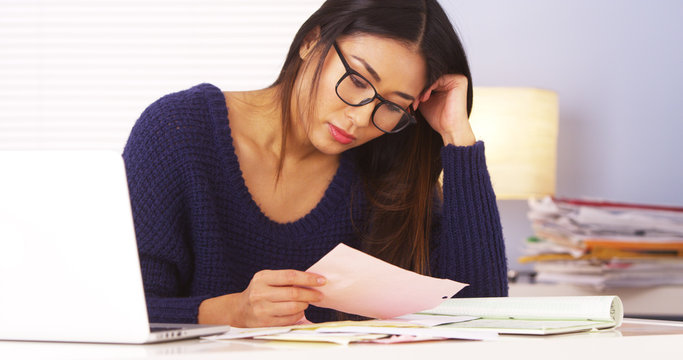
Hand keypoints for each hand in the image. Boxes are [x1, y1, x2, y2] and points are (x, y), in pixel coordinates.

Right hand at [198, 269, 325, 326]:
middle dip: (310, 294)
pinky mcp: (265, 322)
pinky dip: (298, 315)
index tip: (321, 280)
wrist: (240, 309)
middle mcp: (260, 293)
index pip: (290, 276)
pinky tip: (299, 311)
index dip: (308, 278)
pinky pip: (289, 319)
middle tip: (319, 294)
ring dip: (305, 304)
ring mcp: (262, 309)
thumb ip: (285, 279)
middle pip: (293, 293)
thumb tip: (311, 280)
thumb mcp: (267, 280)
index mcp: (262, 278)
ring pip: (293, 307)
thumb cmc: (259, 292)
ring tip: (307, 302)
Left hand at [413, 74, 475, 145]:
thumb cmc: (439, 118)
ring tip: (418, 102)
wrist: (450, 129)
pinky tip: (425, 98)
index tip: (409, 100)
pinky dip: (428, 88)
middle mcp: (451, 78)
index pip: (426, 79)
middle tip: (412, 102)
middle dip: (418, 89)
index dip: (416, 88)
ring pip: (432, 78)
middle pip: (429, 77)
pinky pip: (438, 79)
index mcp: (445, 82)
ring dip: (421, 90)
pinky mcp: (459, 80)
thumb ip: (419, 91)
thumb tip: (406, 83)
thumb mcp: (424, 101)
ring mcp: (456, 78)